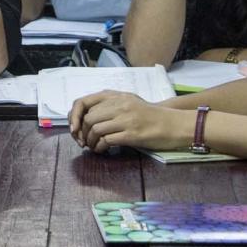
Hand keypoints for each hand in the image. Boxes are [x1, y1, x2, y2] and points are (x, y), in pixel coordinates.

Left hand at [69, 91, 193, 152]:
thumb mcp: (128, 103)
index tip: (74, 129)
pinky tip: (102, 150)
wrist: (172, 124)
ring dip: (90, 141)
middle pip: (88, 118)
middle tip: (83, 142)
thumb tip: (86, 118)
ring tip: (93, 147)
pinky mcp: (131, 133)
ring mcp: (126, 118)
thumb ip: (109, 106)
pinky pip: (107, 140)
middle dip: (82, 133)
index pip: (84, 102)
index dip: (74, 116)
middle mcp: (119, 104)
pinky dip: (100, 147)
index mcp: (116, 96)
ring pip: (95, 129)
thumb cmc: (149, 115)